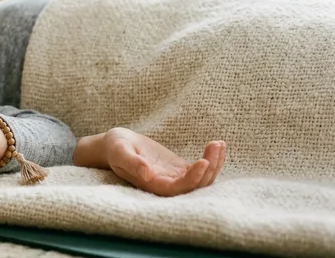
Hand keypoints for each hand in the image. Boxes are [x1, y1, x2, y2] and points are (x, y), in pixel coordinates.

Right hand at [103, 127, 225, 196]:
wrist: (116, 145)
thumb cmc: (115, 147)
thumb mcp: (120, 152)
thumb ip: (132, 163)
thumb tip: (147, 174)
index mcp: (152, 186)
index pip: (179, 189)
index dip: (194, 179)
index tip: (204, 162)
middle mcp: (167, 186)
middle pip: (196, 186)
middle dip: (210, 168)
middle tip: (215, 146)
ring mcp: (175, 178)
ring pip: (202, 179)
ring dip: (214, 163)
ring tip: (219, 144)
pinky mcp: (180, 169)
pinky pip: (201, 169)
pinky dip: (211, 159)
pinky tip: (217, 145)